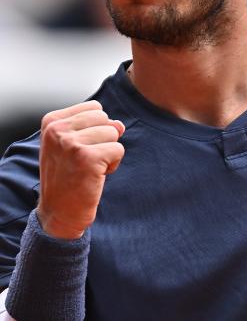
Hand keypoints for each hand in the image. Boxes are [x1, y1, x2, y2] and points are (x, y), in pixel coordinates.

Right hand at [37, 100, 124, 238]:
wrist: (59, 213)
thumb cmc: (69, 176)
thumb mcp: (76, 144)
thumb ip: (97, 127)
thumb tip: (120, 125)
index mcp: (51, 122)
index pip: (94, 108)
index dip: (95, 129)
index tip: (79, 149)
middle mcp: (57, 130)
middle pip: (104, 118)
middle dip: (103, 139)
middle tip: (86, 160)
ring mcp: (71, 143)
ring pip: (113, 132)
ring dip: (108, 152)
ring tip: (90, 168)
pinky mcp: (87, 158)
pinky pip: (118, 149)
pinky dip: (113, 164)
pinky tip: (96, 176)